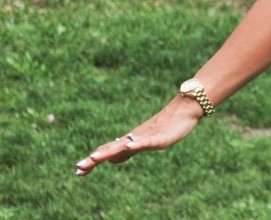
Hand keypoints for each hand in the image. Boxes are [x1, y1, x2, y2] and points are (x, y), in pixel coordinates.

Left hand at [75, 96, 203, 175]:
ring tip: (95, 157)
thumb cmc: (167, 124)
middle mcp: (135, 138)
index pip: (108, 151)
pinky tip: (129, 147)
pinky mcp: (160, 136)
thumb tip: (112, 160)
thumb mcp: (146, 142)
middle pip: (112, 149)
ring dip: (109, 151)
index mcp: (131, 140)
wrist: (185, 108)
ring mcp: (147, 137)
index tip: (78, 170)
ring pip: (125, 145)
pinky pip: (147, 141)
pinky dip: (136, 144)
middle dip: (96, 158)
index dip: (94, 160)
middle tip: (79, 167)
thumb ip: (129, 151)